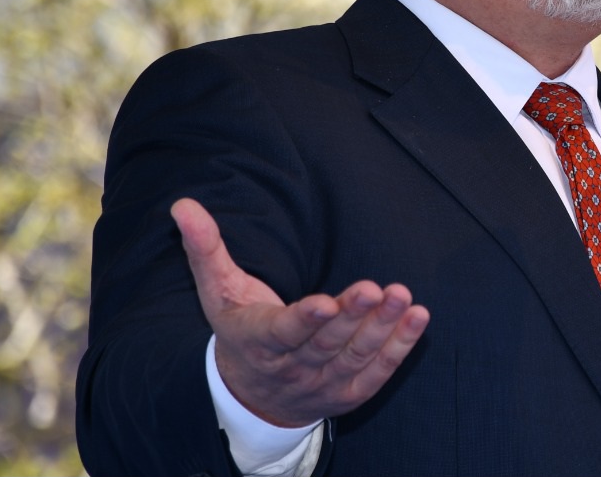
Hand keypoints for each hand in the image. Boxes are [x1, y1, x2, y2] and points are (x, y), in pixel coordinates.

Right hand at [171, 197, 429, 427]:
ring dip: (382, 328)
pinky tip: (418, 317)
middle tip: (376, 288)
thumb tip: (182, 204)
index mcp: (257, 341)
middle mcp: (290, 368)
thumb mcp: (217, 290)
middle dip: (351, 316)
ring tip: (402, 297)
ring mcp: (322, 384)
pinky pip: (378, 372)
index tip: (325, 302)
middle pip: (325, 344)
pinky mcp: (349, 393)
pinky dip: (400, 347)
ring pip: (355, 357)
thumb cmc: (240, 328)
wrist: (251, 396)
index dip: (305, 320)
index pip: (282, 332)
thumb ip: (204, 248)